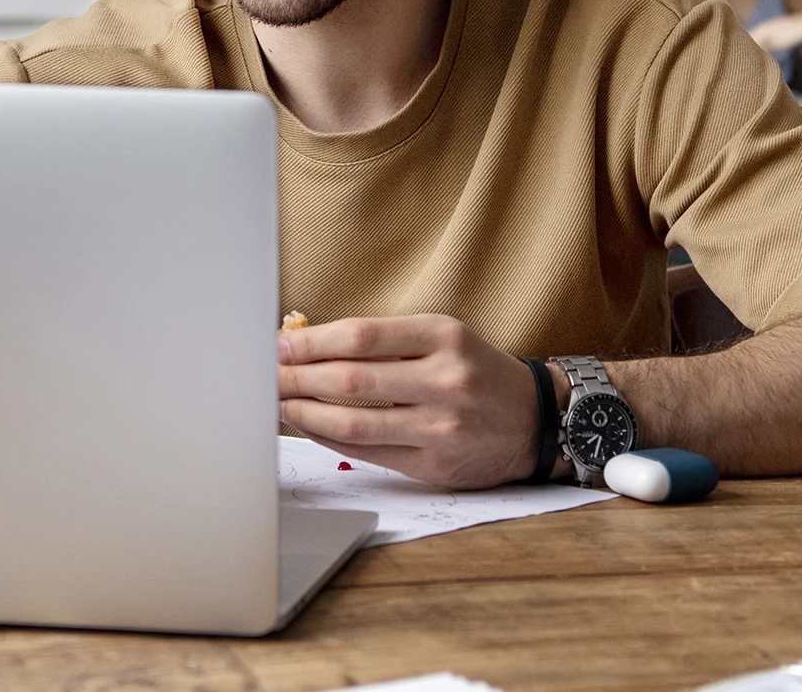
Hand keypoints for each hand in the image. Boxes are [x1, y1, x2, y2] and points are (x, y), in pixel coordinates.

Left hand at [277, 313, 544, 489]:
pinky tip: (309, 426)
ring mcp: (440, 426)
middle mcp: (444, 380)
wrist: (535, 420)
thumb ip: (385, 341)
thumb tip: (310, 346)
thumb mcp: (444, 338)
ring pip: (355, 422)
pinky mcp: (435, 464)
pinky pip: (368, 452)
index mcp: (443, 337)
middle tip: (266, 375)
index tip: (279, 345)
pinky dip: (330, 438)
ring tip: (279, 404)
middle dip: (298, 378)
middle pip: (351, 380)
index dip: (311, 343)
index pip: (360, 337)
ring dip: (306, 413)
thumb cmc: (476, 372)